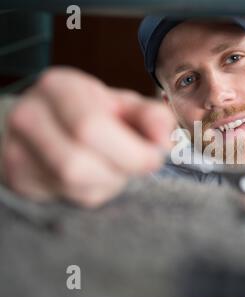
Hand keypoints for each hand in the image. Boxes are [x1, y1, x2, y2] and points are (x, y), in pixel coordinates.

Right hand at [1, 67, 175, 206]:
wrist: (45, 122)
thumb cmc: (92, 112)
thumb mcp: (125, 105)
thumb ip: (151, 117)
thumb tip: (165, 140)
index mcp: (59, 88)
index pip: (90, 127)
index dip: (131, 151)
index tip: (155, 156)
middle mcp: (29, 117)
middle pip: (77, 165)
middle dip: (120, 170)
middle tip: (136, 162)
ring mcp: (17, 151)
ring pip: (73, 187)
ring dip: (108, 183)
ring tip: (112, 164)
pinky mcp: (18, 179)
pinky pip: (67, 199)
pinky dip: (92, 192)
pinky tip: (94, 176)